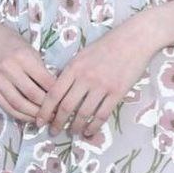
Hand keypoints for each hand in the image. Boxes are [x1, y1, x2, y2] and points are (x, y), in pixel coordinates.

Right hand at [0, 18, 58, 123]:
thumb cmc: (11, 41)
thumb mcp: (30, 49)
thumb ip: (40, 67)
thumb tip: (56, 88)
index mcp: (23, 57)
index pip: (45, 81)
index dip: (57, 93)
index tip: (66, 99)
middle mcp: (9, 69)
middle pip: (33, 95)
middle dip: (47, 107)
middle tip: (58, 113)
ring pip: (19, 104)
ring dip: (34, 114)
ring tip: (45, 119)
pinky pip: (6, 107)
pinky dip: (19, 115)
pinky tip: (30, 117)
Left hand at [36, 15, 160, 137]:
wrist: (134, 40)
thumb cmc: (107, 45)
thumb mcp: (83, 54)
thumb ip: (71, 71)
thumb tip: (58, 90)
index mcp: (74, 67)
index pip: (54, 93)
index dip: (44, 110)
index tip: (39, 121)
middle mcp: (85, 78)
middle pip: (66, 107)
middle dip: (57, 123)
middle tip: (54, 132)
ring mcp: (102, 86)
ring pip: (83, 113)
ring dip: (76, 127)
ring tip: (72, 132)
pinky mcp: (117, 93)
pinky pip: (102, 115)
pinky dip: (94, 126)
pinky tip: (89, 132)